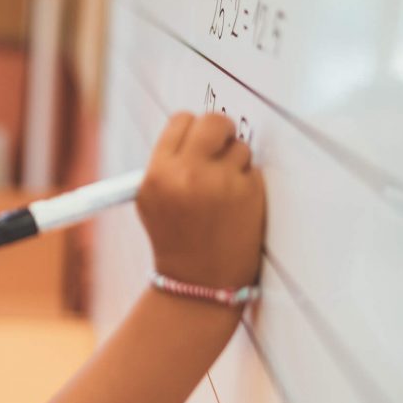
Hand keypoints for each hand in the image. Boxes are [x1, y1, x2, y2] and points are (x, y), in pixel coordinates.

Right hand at [136, 112, 264, 289]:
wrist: (198, 281)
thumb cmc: (175, 239)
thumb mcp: (150, 202)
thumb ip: (165, 164)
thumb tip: (190, 131)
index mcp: (159, 174)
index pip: (180, 121)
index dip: (192, 129)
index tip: (198, 141)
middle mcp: (189, 174)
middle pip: (214, 121)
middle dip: (220, 130)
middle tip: (222, 144)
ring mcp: (221, 183)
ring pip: (239, 146)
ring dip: (235, 162)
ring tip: (223, 192)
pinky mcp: (249, 193)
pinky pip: (253, 170)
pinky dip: (247, 182)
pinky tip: (235, 206)